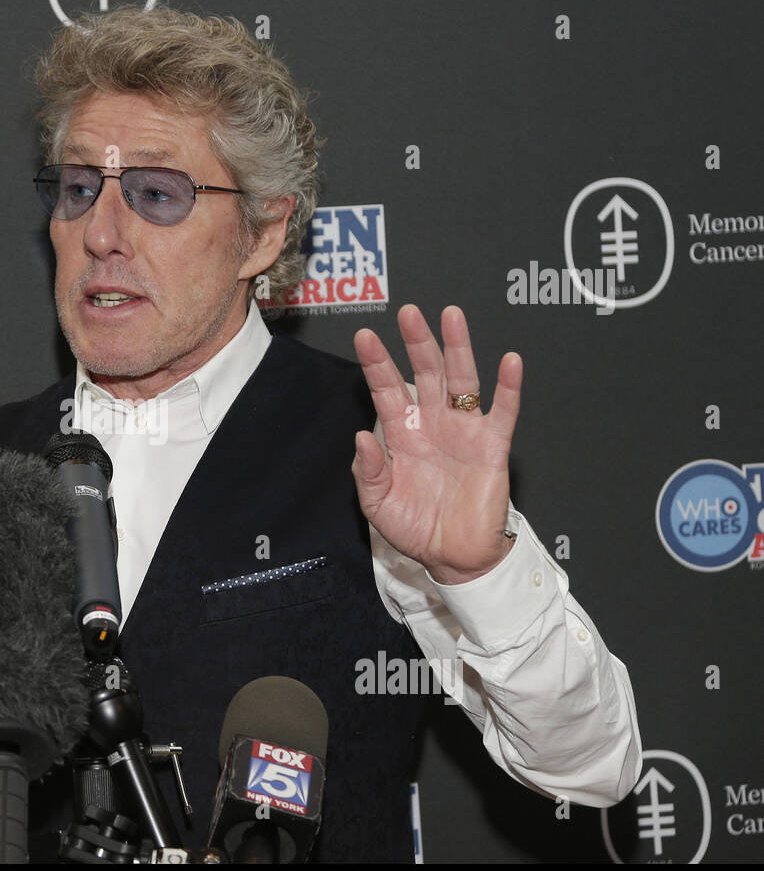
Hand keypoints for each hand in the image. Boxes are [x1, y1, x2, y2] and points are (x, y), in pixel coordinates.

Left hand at [351, 305, 521, 584]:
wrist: (453, 558)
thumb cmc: (415, 528)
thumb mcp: (379, 504)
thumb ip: (369, 471)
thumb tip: (361, 437)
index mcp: (402, 435)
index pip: (387, 390)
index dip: (377, 364)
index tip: (365, 336)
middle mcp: (433, 424)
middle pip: (425, 373)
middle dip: (417, 342)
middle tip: (408, 312)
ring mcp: (464, 431)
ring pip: (462, 380)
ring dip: (458, 348)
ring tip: (451, 316)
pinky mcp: (492, 446)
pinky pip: (504, 411)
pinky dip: (509, 386)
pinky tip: (509, 360)